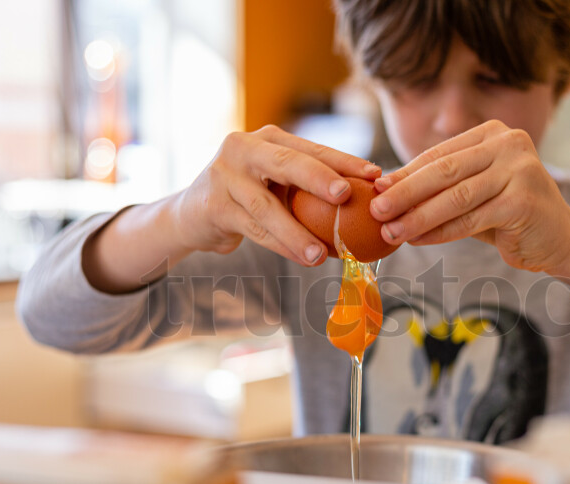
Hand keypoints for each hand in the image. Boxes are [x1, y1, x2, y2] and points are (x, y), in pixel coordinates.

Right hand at [173, 125, 379, 265]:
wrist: (194, 213)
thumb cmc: (249, 196)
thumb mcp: (276, 181)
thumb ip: (308, 185)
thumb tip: (367, 200)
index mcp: (268, 138)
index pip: (312, 148)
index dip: (344, 161)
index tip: (375, 175)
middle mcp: (244, 149)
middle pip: (286, 163)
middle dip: (319, 178)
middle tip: (346, 195)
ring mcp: (225, 177)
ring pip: (269, 208)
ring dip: (298, 233)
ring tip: (324, 253)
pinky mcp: (215, 207)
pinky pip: (255, 230)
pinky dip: (282, 246)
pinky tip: (305, 259)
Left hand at [369, 120, 569, 299]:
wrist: (560, 239)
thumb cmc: (510, 214)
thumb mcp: (474, 192)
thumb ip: (441, 187)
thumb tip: (386, 189)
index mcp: (494, 133)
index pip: (439, 154)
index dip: (404, 173)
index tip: (375, 190)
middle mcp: (509, 144)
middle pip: (444, 172)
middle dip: (405, 193)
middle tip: (376, 211)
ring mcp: (520, 170)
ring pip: (455, 197)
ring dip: (418, 217)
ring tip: (391, 232)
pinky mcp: (523, 201)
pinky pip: (470, 220)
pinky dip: (440, 232)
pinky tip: (417, 240)